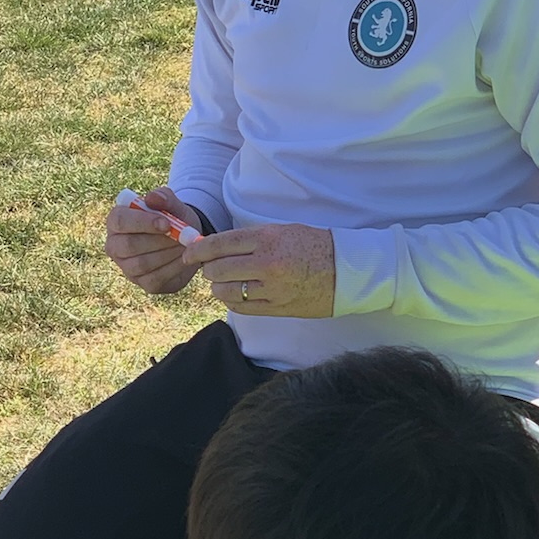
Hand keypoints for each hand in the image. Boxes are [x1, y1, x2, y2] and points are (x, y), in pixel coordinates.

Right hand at [105, 187, 200, 294]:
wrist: (185, 240)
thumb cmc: (172, 218)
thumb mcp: (172, 204)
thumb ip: (163, 197)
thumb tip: (152, 198)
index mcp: (116, 221)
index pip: (119, 221)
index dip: (142, 222)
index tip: (166, 223)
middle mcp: (114, 245)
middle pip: (128, 245)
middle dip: (158, 241)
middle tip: (180, 236)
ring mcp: (126, 267)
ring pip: (141, 264)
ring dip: (167, 254)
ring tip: (184, 245)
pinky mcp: (142, 283)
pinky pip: (155, 278)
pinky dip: (173, 268)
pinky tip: (185, 258)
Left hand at [183, 222, 334, 316]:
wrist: (348, 270)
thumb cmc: (315, 245)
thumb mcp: (282, 231)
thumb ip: (249, 239)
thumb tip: (215, 247)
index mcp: (268, 239)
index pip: (219, 244)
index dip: (198, 250)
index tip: (190, 253)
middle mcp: (267, 264)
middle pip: (217, 269)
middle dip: (208, 269)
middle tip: (210, 267)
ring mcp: (272, 289)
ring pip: (226, 291)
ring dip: (219, 287)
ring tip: (225, 282)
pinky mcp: (277, 308)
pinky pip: (241, 307)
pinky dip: (232, 301)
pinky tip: (236, 294)